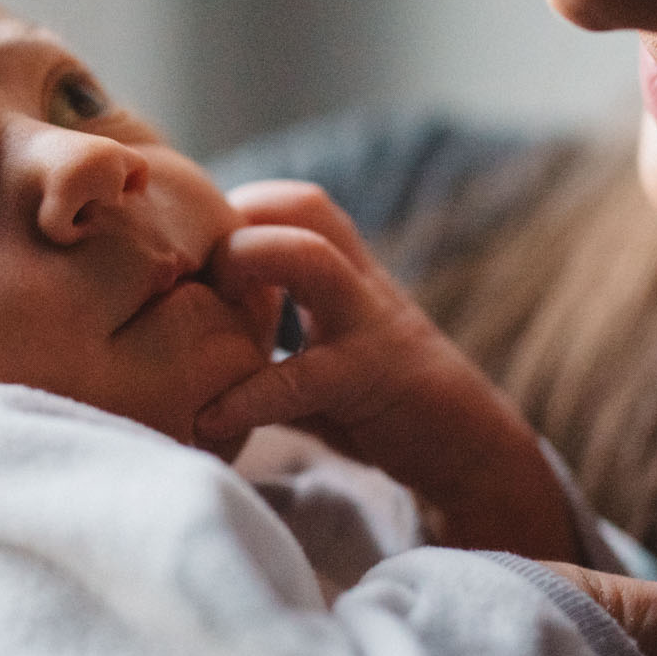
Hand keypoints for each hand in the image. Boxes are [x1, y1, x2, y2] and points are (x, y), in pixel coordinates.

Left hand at [199, 180, 580, 560]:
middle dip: (239, 226)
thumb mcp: (319, 363)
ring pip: (312, 260)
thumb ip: (265, 348)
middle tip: (197, 282)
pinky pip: (301, 377)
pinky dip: (247, 398)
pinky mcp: (371, 379)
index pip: (297, 203)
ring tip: (198, 322)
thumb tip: (185, 355)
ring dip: (247, 268)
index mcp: (350, 275)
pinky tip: (209, 421)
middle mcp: (361, 285)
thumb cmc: (384, 407)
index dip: (242, 210)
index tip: (200, 258)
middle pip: (305, 206)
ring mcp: (370, 326)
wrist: (470, 452)